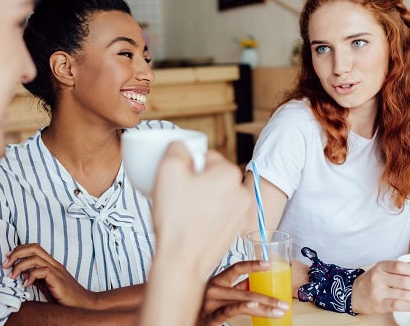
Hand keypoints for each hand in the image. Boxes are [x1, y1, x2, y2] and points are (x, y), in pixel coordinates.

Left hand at [2, 243, 96, 308]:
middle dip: (16, 253)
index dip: (19, 250)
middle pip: (34, 247)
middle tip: (5, 264)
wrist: (83, 305)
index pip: (34, 248)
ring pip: (36, 257)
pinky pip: (42, 271)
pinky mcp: (58, 280)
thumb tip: (22, 274)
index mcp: (51, 264)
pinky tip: (26, 284)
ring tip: (12, 276)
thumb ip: (36, 278)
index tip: (8, 260)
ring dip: (19, 265)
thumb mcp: (47, 286)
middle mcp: (54, 264)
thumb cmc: (65, 298)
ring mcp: (57, 271)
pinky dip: (31, 275)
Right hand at [152, 144, 252, 275]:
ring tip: (183, 212)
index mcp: (229, 172)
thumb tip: (182, 147)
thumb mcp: (168, 169)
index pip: (205, 156)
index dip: (186, 166)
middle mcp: (242, 192)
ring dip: (200, 199)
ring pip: (215, 195)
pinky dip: (206, 216)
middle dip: (195, 182)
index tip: (176, 181)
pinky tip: (191, 225)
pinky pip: (218, 214)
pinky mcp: (235, 231)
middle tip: (177, 196)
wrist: (182, 261)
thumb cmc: (176, 217)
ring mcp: (241, 214)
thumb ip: (176, 148)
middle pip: (212, 176)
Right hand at [197, 261, 289, 324]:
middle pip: (245, 289)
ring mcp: (210, 303)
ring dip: (264, 307)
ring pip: (242, 300)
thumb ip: (234, 289)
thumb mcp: (218, 295)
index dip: (253, 265)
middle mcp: (212, 289)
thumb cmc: (203, 308)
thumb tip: (253, 283)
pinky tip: (254, 307)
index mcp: (216, 280)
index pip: (236, 267)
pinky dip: (243, 308)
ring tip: (278, 310)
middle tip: (284, 303)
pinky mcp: (209, 317)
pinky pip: (229, 311)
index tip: (269, 264)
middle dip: (268, 297)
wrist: (185, 321)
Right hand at [351, 260, 409, 313]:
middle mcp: (378, 277)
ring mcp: (377, 291)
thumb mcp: (382, 271)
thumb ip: (399, 271)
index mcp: (381, 266)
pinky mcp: (378, 304)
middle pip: (405, 281)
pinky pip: (398, 305)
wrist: (353, 293)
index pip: (401, 266)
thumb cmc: (372, 282)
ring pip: (404, 294)